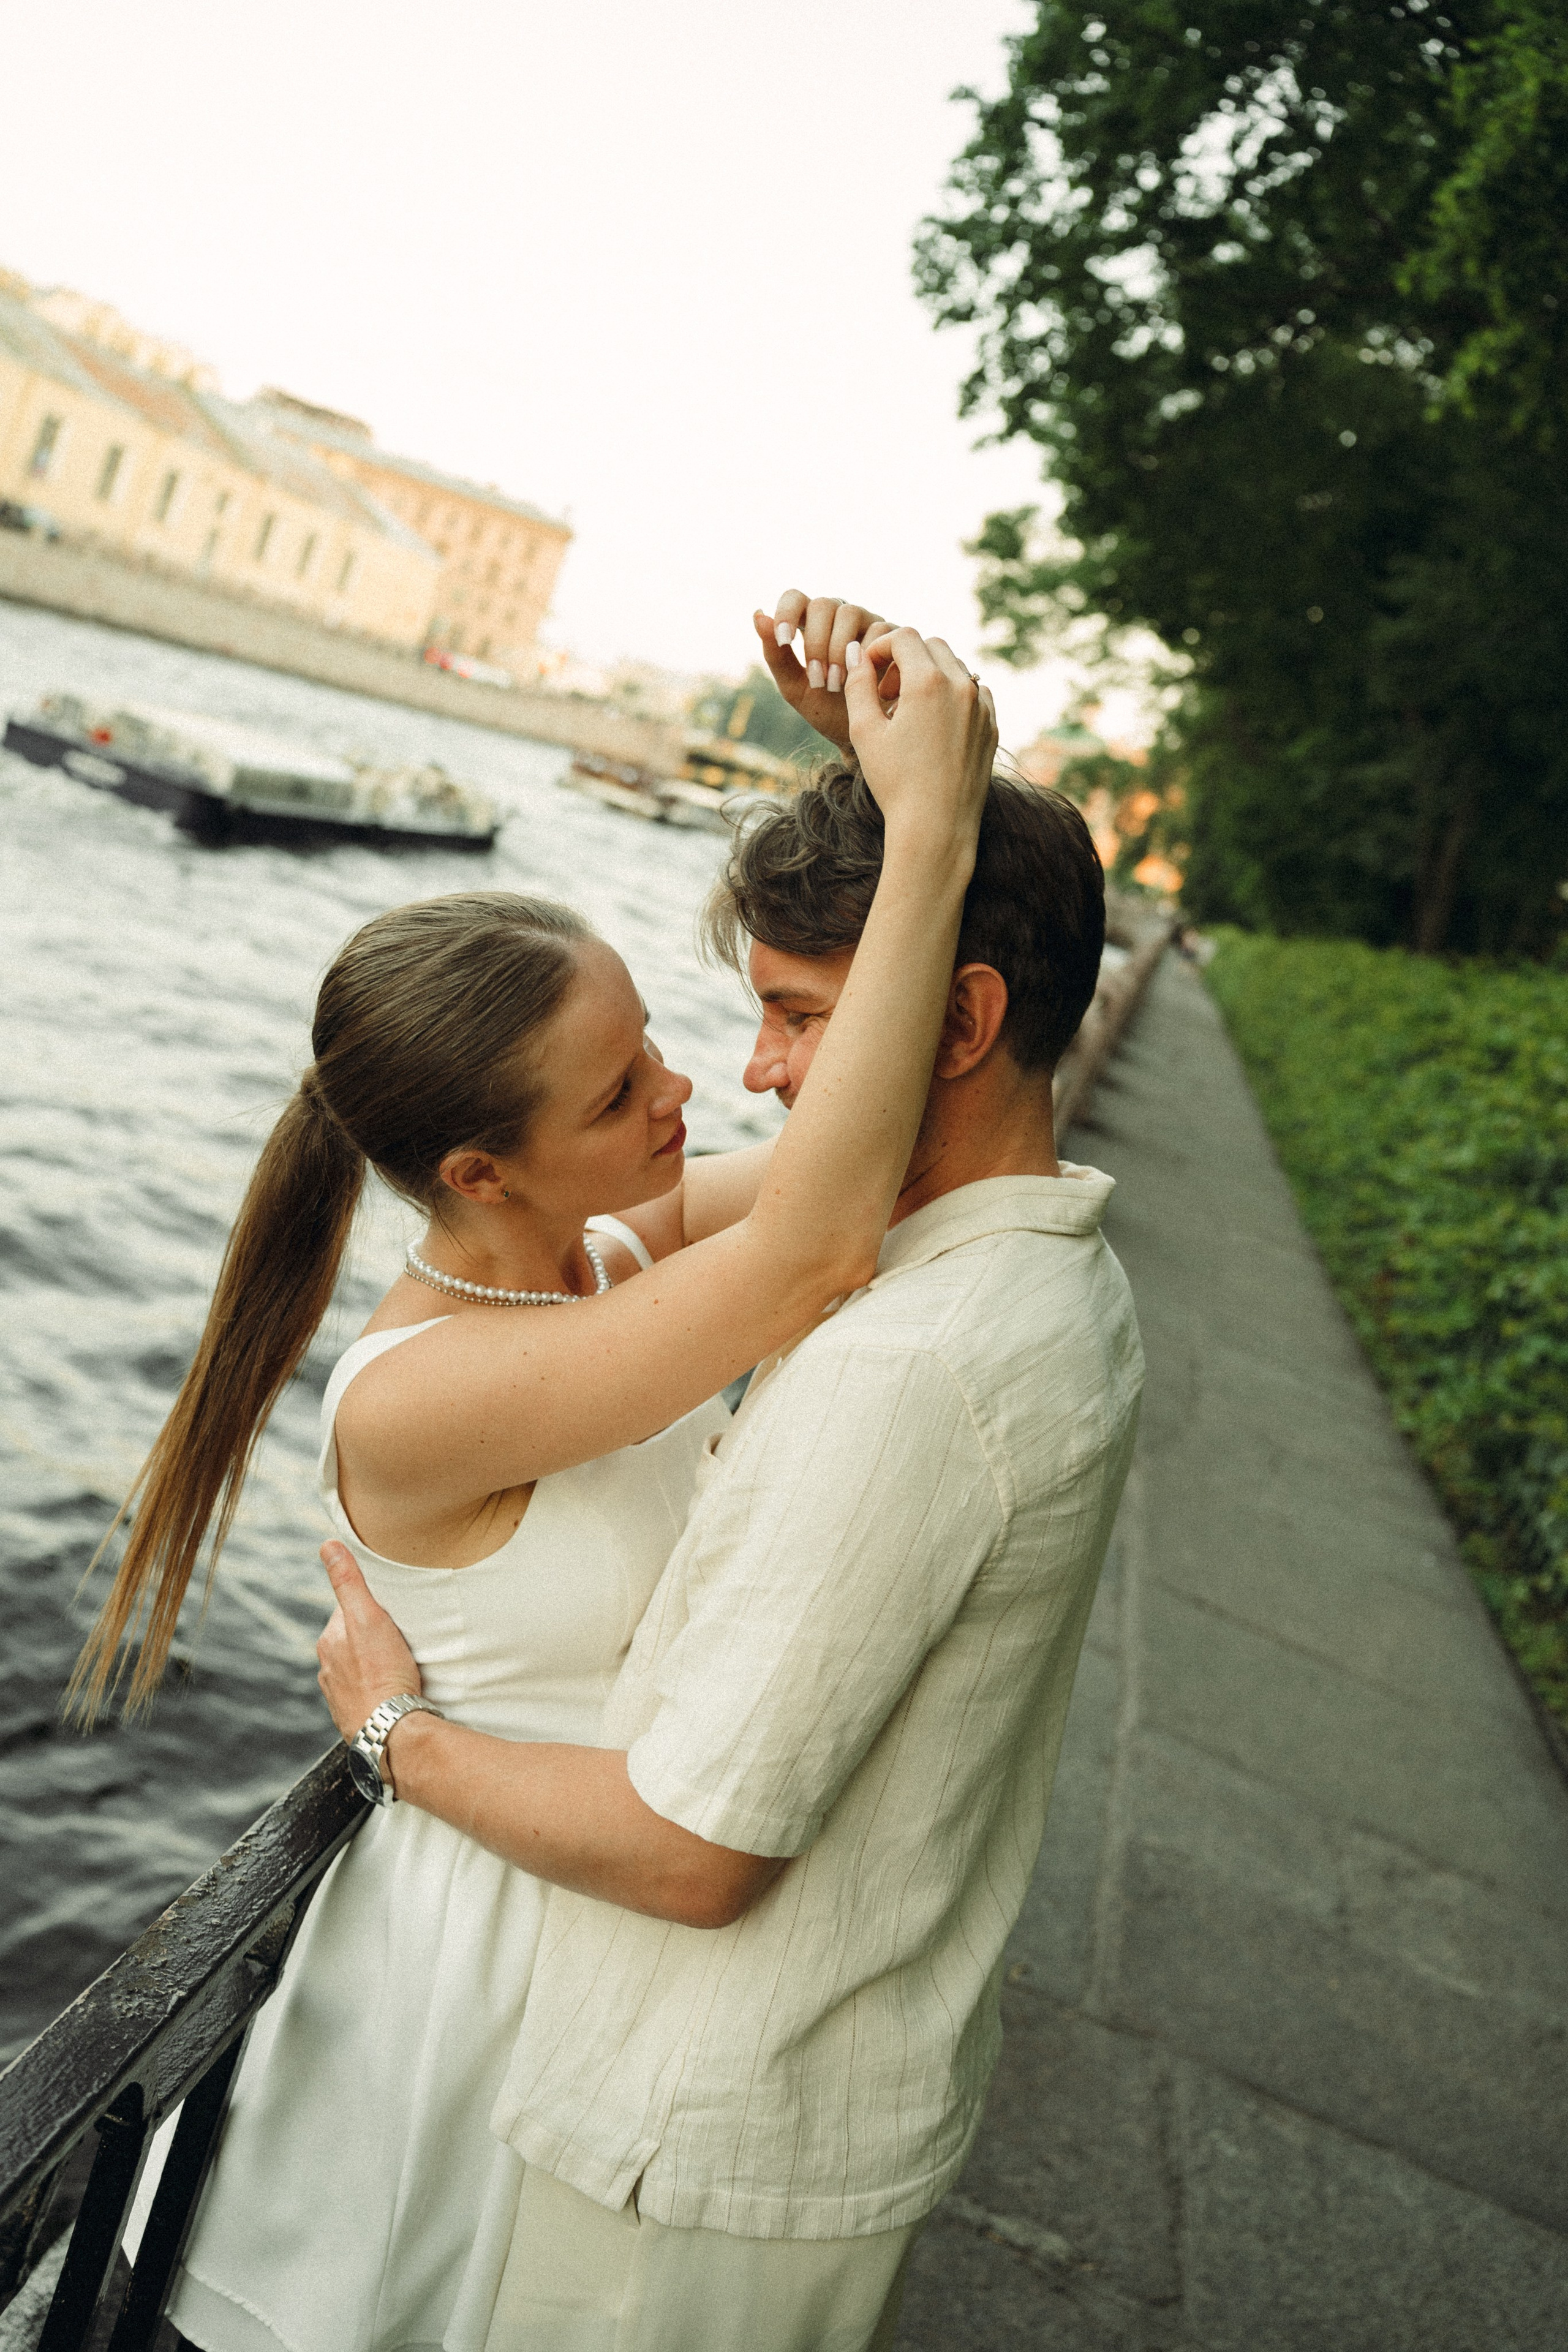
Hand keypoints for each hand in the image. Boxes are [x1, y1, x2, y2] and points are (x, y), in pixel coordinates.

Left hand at [317, 1540, 422, 1740]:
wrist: (391, 1730)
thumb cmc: (383, 1673)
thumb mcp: (369, 1617)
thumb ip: (349, 1582)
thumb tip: (328, 1545)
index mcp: (330, 1640)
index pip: (350, 1611)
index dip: (373, 1608)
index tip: (393, 1614)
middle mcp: (327, 1668)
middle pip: (353, 1640)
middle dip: (373, 1637)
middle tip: (401, 1640)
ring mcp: (338, 1694)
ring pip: (358, 1668)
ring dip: (375, 1664)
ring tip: (400, 1666)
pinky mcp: (352, 1715)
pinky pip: (365, 1693)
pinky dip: (377, 1688)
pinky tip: (393, 1690)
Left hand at [754, 592, 898, 755]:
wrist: (863, 736)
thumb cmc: (826, 710)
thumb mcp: (795, 688)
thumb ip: (776, 655)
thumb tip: (758, 614)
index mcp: (812, 625)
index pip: (796, 597)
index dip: (787, 612)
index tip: (784, 640)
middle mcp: (840, 617)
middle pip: (824, 604)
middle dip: (817, 642)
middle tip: (817, 680)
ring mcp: (868, 623)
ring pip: (851, 612)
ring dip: (839, 650)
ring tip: (838, 686)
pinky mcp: (894, 635)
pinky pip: (880, 630)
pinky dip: (867, 657)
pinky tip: (865, 683)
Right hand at [843, 629, 996, 843]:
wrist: (937, 827)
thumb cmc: (895, 783)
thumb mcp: (864, 732)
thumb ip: (857, 685)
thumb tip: (858, 655)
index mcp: (928, 682)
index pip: (904, 636)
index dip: (880, 647)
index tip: (869, 671)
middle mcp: (961, 686)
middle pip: (932, 646)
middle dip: (906, 659)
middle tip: (887, 692)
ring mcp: (982, 706)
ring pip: (956, 667)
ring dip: (931, 675)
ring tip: (909, 710)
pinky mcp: (992, 726)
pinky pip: (975, 692)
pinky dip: (954, 695)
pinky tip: (935, 725)